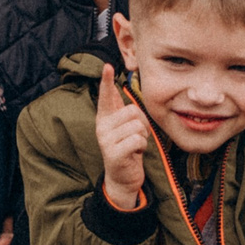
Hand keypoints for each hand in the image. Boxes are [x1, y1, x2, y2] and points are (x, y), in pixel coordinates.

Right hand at [94, 70, 150, 211]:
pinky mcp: (113, 153)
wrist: (123, 178)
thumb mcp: (124, 128)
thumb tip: (119, 88)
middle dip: (142, 124)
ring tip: (134, 146)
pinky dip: (141, 147)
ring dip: (142, 137)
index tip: (107, 66)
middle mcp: (102, 127)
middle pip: (132, 111)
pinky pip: (137, 140)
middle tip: (136, 137)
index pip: (106, 96)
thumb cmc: (127, 149)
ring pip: (137, 126)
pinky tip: (134, 154)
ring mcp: (106, 140)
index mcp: (105, 118)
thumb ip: (120, 110)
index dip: (106, 81)